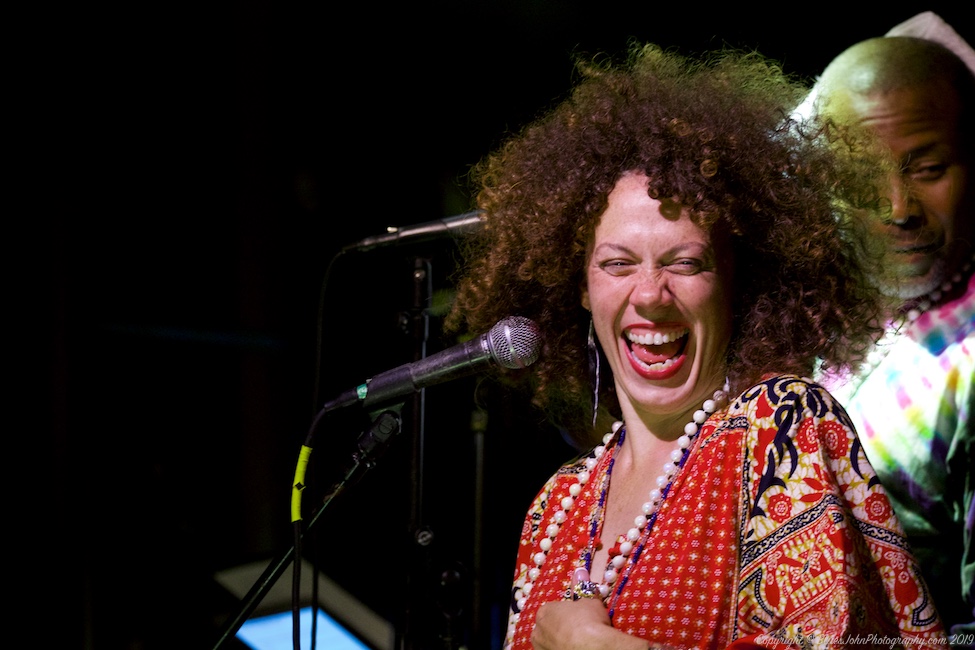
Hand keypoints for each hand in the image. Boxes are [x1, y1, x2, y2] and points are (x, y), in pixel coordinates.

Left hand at [530, 569, 657, 649]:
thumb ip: (583, 587)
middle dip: (560, 628)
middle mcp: (538, 630)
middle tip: (579, 631)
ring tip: (577, 642)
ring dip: (558, 641)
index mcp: (545, 611)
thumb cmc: (589, 621)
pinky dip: (561, 649)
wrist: (591, 647)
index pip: (553, 610)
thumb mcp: (589, 600)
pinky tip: (574, 648)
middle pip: (548, 626)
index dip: (567, 614)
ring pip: (549, 642)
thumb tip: (580, 571)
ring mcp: (540, 648)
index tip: (578, 617)